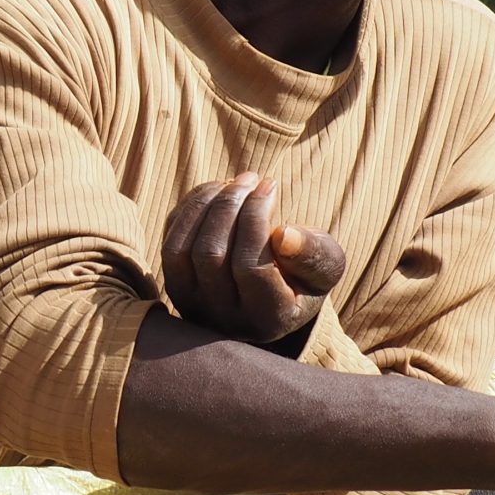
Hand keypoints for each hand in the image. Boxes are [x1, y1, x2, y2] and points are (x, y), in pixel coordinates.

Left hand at [161, 175, 348, 343]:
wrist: (273, 299)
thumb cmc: (305, 276)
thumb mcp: (325, 268)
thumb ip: (316, 256)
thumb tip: (284, 235)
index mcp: (268, 317)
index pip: (250, 265)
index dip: (256, 218)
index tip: (271, 185)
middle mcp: (224, 317)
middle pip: (211, 255)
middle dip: (229, 206)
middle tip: (250, 177)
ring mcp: (193, 304)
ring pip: (181, 251)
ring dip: (204, 205)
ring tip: (232, 182)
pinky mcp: (174, 287)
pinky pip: (169, 243)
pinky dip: (188, 210)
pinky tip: (215, 191)